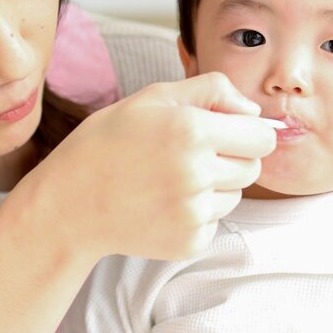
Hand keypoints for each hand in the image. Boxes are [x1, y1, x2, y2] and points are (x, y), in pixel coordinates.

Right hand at [21, 72, 275, 261]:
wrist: (69, 202)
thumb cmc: (108, 142)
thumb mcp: (154, 97)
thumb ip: (212, 90)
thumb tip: (254, 110)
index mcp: (192, 130)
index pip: (262, 136)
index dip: (246, 131)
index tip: (226, 131)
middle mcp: (197, 173)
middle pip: (254, 167)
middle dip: (233, 157)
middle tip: (193, 154)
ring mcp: (193, 213)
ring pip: (236, 195)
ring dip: (215, 186)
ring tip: (172, 179)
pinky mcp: (189, 242)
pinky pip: (215, 222)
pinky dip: (198, 213)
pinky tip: (164, 203)